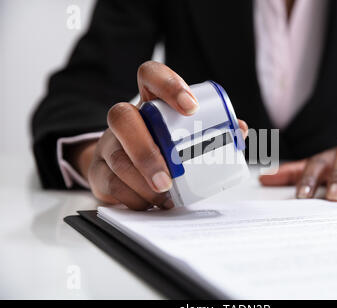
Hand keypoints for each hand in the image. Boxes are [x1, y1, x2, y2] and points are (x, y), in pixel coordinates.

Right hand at [68, 61, 247, 209]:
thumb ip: (213, 130)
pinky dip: (133, 197)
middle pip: (122, 118)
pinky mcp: (98, 170)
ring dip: (142, 181)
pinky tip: (149, 203)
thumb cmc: (162, 147)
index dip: (168, 85)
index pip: (150, 76)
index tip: (191, 108)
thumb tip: (239, 130)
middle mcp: (124, 119)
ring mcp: (108, 144)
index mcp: (149, 103)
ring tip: (165, 197)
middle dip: (146, 151)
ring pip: (116, 157)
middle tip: (169, 178)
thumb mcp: (183, 134)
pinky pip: (109, 183)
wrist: (124, 167)